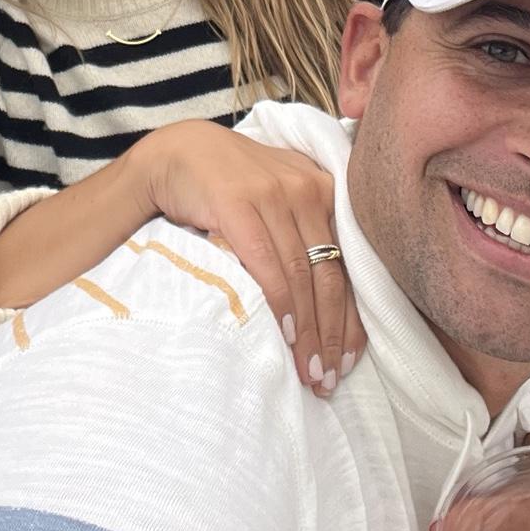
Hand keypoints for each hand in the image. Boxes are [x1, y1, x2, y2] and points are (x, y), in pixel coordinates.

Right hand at [132, 120, 365, 396]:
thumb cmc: (230, 184)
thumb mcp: (277, 199)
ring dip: (308, 331)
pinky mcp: (239, 203)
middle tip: (329, 378)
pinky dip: (280, 303)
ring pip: (303, 276)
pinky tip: (286, 334)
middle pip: (330, 275)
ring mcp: (274, 194)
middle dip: (332, 334)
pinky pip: (268, 263)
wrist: (178, 152)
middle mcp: (307, 189)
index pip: (347, 266)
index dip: (351, 319)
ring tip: (308, 370)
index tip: (349, 360)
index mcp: (323, 190)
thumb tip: (327, 304)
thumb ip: (303, 233)